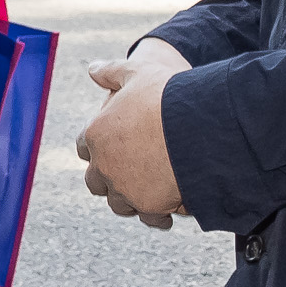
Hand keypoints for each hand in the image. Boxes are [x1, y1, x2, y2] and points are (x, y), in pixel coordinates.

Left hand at [76, 41, 187, 227]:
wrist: (201, 123)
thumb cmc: (168, 94)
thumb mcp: (137, 73)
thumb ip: (112, 72)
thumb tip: (93, 69)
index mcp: (95, 134)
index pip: (84, 147)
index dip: (97, 147)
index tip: (112, 146)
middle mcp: (104, 165)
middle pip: (96, 182)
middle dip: (110, 178)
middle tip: (132, 171)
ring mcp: (124, 188)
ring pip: (120, 203)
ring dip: (132, 197)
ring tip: (153, 189)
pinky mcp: (148, 206)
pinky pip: (149, 218)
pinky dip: (158, 215)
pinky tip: (170, 208)